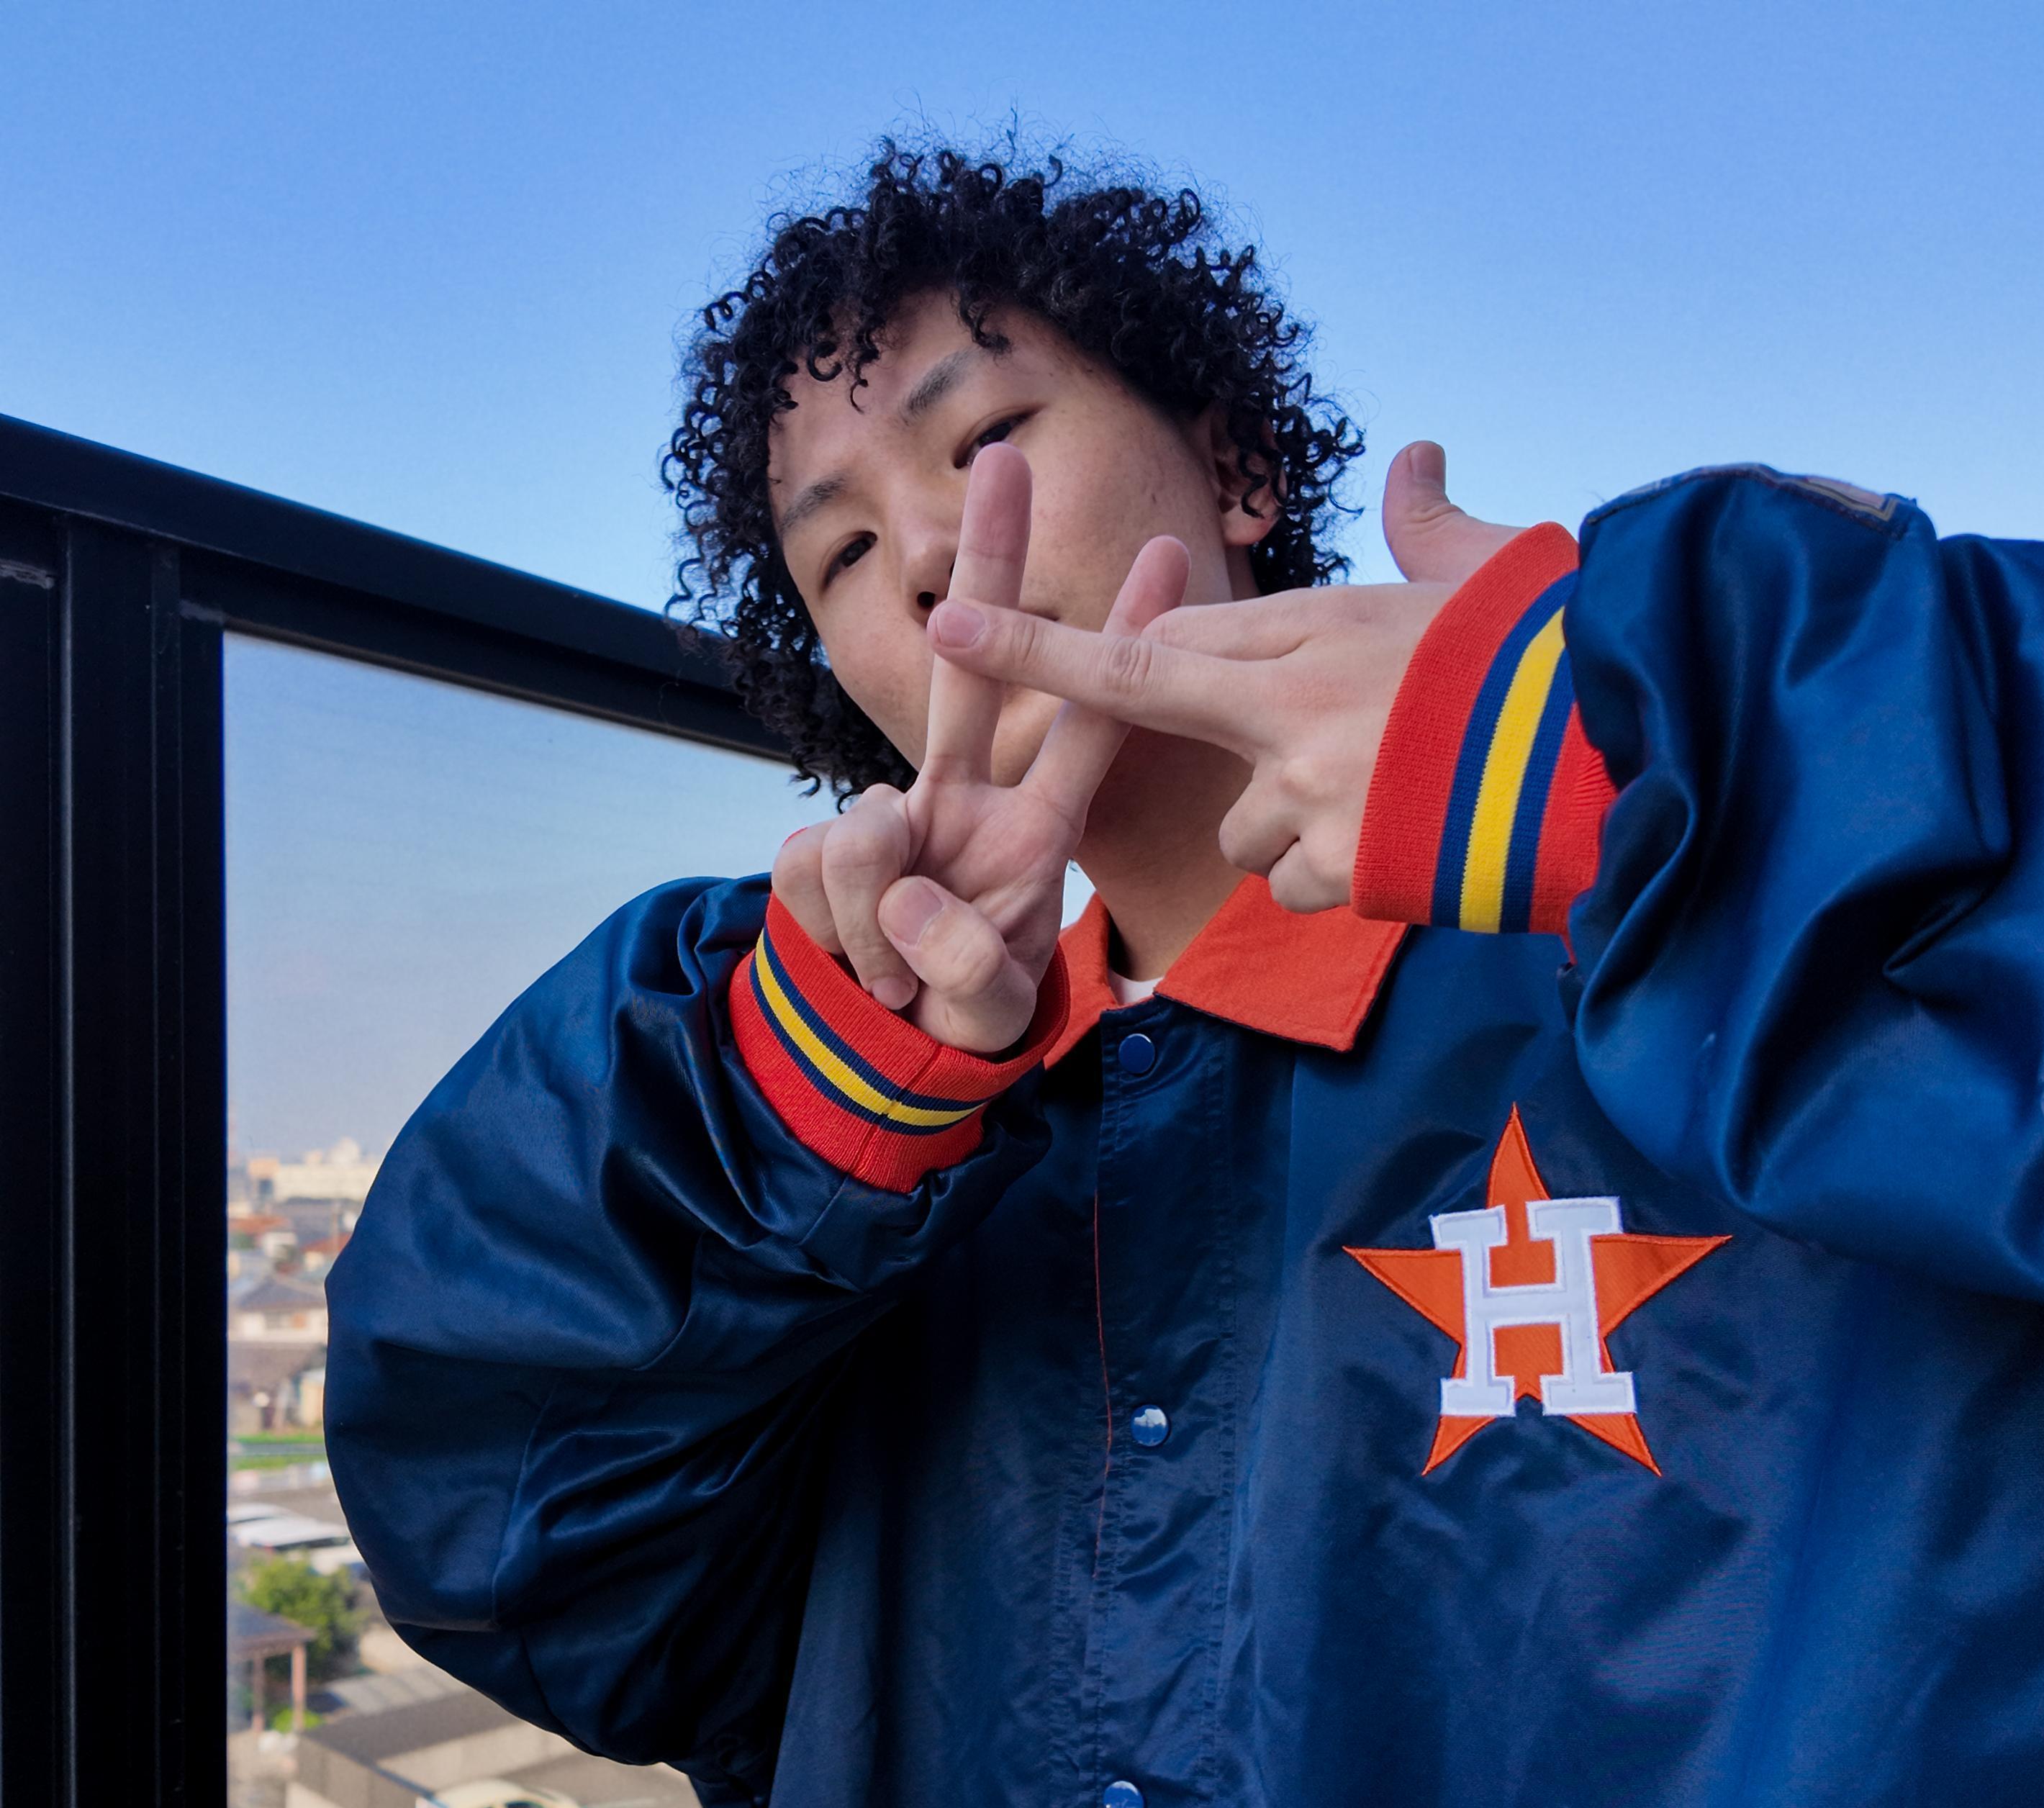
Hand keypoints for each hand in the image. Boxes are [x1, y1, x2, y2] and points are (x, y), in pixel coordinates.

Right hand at [772, 443, 1189, 1052]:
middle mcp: (961, 800)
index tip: (1171, 555)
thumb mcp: (988, 1005)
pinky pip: (815, 871)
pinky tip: (856, 964)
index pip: (1095, 724)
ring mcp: (886, 818)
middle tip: (1006, 458)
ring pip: (866, 825)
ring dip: (877, 917)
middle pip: (975, 670)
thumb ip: (966, 959)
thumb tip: (901, 885)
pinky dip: (836, 933)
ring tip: (896, 977)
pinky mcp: (815, 848)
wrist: (875, 1055)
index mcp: (1034, 832)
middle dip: (988, 565)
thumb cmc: (959, 1018)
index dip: (1128, 645)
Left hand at [924, 442, 1524, 912]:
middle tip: (1089, 676)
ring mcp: (1311, 793)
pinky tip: (1409, 848)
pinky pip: (1303, 884)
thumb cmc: (1561, 644)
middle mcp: (1287, 707)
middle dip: (1132, 705)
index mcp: (1311, 629)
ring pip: (1242, 827)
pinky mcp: (1349, 867)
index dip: (1043, 645)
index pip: (1148, 643)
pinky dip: (1341, 875)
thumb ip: (1428, 523)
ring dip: (1287, 821)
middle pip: (1162, 712)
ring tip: (1386, 796)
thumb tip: (1413, 458)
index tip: (946, 621)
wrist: (1631, 740)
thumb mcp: (1492, 564)